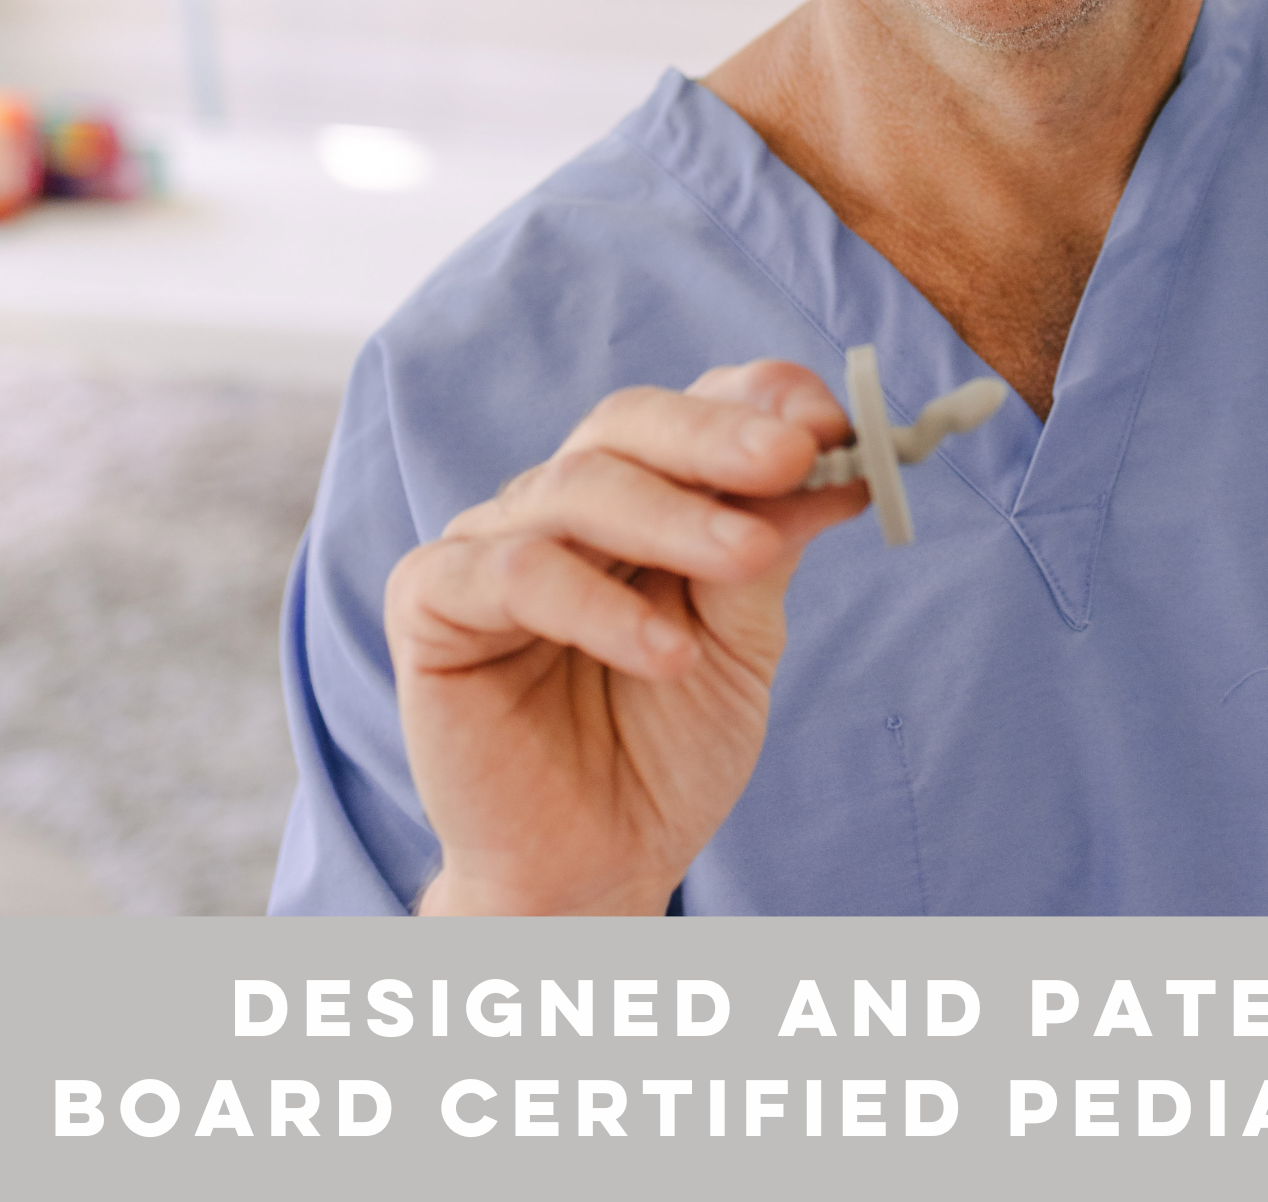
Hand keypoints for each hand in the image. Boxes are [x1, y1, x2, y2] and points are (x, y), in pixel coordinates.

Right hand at [384, 361, 864, 914]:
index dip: (757, 400)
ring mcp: (490, 543)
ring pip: (579, 487)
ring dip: (678, 517)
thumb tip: (833, 460)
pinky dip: (601, 606)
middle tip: (797, 454)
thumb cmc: (667, 747)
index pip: (690, 409)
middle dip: (719, 436)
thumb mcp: (742, 640)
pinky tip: (668, 653)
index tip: (834, 420)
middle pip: (628, 424)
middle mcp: (560, 501)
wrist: (597, 868)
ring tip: (754, 555)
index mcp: (638, 492)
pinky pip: (516, 573)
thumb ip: (767, 546)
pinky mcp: (433, 604)